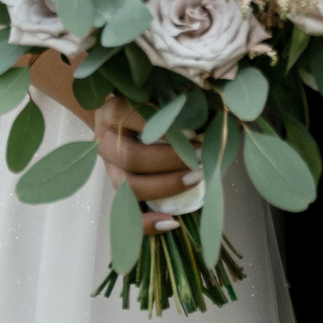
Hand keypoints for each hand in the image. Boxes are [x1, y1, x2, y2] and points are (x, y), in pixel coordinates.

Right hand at [95, 96, 201, 233]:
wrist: (114, 120)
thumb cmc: (143, 110)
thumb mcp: (153, 99)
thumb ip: (174, 109)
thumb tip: (216, 119)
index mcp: (114, 112)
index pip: (138, 121)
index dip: (169, 128)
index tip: (196, 132)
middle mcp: (106, 140)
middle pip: (132, 157)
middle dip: (170, 161)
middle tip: (201, 158)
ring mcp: (108, 166)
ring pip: (128, 185)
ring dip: (165, 186)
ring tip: (195, 179)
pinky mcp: (114, 187)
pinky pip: (125, 213)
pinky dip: (147, 223)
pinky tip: (171, 223)